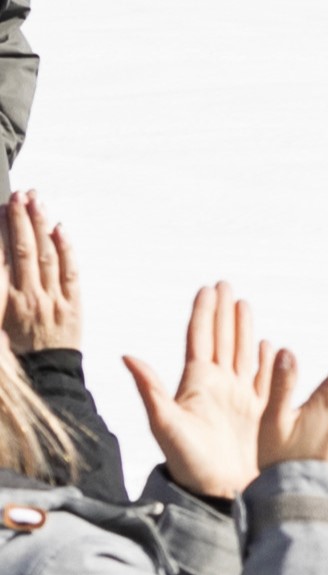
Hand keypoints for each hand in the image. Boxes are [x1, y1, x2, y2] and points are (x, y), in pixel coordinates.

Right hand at [2, 191, 83, 353]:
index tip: (1, 209)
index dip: (1, 231)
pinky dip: (66, 248)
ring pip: (47, 255)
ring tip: (37, 201)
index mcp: (3, 303)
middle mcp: (27, 297)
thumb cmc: (15, 354)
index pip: (0, 257)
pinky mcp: (73, 305)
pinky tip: (60, 228)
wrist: (44, 379)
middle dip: (21, 219)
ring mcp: (52, 300)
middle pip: (23, 249)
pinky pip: (70, 271)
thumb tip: (1, 263)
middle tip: (20, 195)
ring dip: (42, 225)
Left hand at [122, 284, 278, 500]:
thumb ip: (151, 390)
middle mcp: (219, 386)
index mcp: (198, 384)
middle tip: (226, 285)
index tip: (207, 288)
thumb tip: (127, 356)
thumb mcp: (165, 425)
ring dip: (243, 328)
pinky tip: (269, 344)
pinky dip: (267, 358)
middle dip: (224, 311)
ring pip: (242, 352)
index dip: (204, 313)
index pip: (201, 339)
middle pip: (222, 339)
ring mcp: (240, 398)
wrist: (218, 491)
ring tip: (244, 304)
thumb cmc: (189, 463)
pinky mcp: (259, 411)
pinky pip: (264, 377)